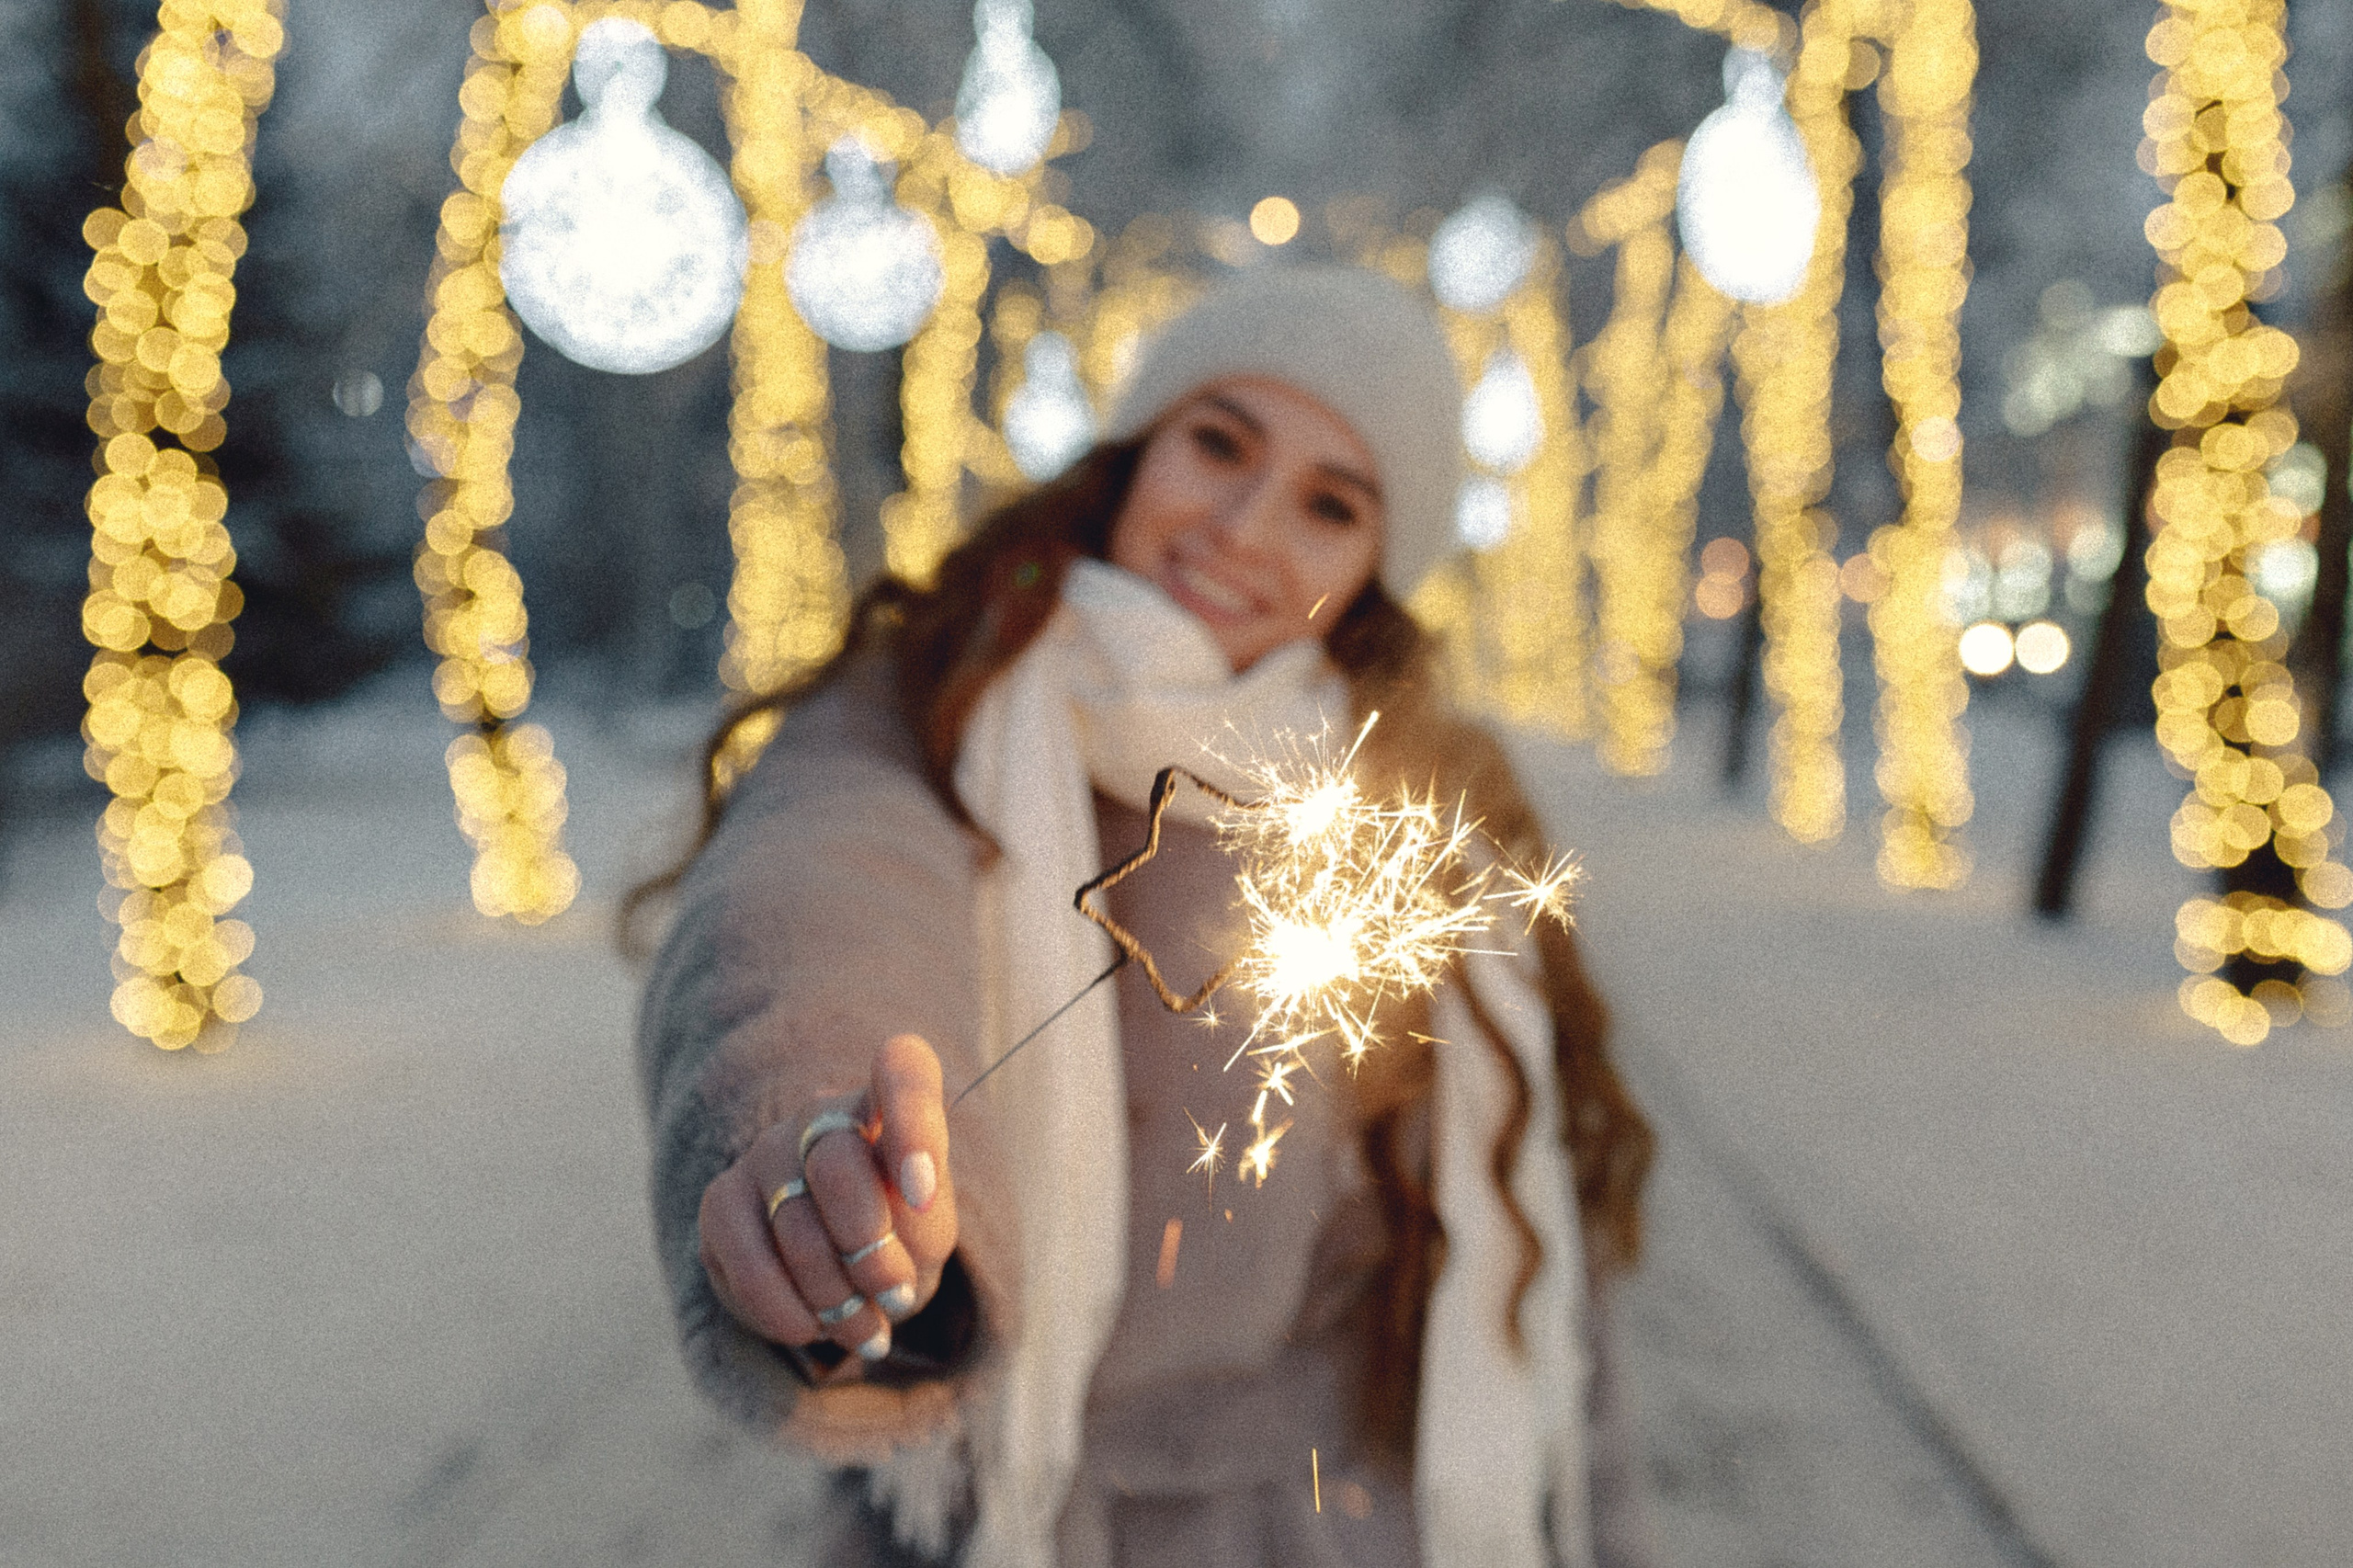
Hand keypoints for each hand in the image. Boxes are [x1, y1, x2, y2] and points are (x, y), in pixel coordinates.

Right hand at [697, 1033, 956, 1363]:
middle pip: (837, 1162)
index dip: (911, 1127)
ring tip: (865, 1328)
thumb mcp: (930, 1232)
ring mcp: (766, 1152)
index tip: (923, 1196)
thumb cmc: (898, 1239)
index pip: (901, 1070)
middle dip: (869, 1245)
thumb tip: (895, 1225)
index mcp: (887, 1104)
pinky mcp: (722, 1202)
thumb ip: (923, 1222)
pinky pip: (750, 1266)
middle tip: (894, 1295)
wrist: (842, 1272)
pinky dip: (789, 1312)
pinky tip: (811, 1327)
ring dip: (837, 1295)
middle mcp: (820, 1115)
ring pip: (794, 1225)